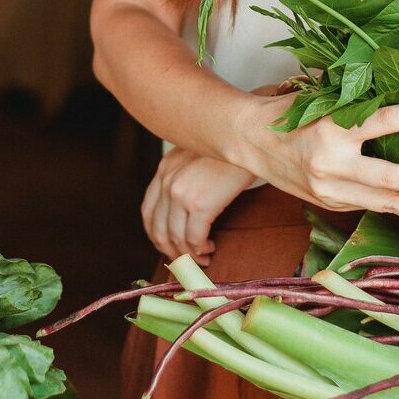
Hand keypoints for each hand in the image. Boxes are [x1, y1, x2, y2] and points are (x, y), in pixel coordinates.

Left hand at [141, 148, 257, 265]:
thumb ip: (186, 176)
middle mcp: (167, 180)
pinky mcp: (200, 204)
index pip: (148, 212)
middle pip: (158, 229)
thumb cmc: (232, 148)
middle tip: (184, 260)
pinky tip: (209, 247)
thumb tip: (188, 209)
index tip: (169, 246)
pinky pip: (194, 238)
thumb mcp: (198, 155)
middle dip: (171, 251)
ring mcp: (181, 193)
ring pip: (176, 238)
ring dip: (188, 254)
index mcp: (165, 168)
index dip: (157, 235)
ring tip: (202, 257)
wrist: (250, 138)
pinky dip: (200, 249)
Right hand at [229, 98, 398, 223]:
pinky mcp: (327, 204)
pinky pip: (367, 206)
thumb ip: (358, 103)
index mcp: (332, 129)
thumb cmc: (288, 113)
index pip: (388, 121)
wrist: (248, 142)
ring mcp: (328, 190)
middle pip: (392, 178)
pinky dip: (391, 205)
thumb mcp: (321, 100)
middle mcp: (331, 164)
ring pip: (383, 203)